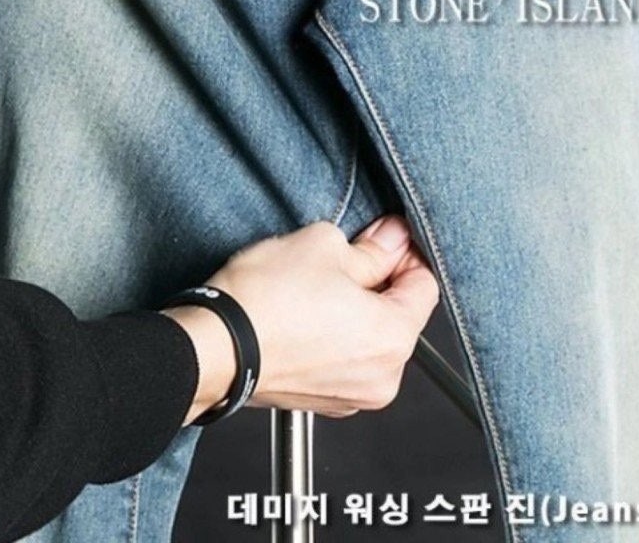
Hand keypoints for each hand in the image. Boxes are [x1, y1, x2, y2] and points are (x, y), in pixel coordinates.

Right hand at [162, 215, 438, 423]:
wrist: (213, 346)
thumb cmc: (265, 300)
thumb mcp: (326, 246)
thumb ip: (372, 247)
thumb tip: (392, 239)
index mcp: (394, 338)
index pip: (425, 284)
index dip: (404, 252)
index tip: (381, 238)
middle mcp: (382, 378)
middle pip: (399, 315)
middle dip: (378, 282)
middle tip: (342, 258)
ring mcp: (351, 396)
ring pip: (370, 338)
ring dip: (354, 310)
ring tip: (315, 286)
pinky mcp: (321, 400)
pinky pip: (344, 359)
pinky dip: (333, 336)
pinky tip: (302, 313)